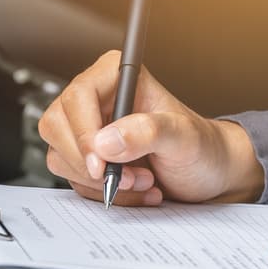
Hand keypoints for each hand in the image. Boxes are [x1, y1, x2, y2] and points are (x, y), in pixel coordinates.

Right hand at [38, 51, 264, 205]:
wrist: (210, 175)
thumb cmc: (203, 147)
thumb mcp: (185, 137)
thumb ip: (149, 132)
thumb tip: (105, 141)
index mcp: (116, 76)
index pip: (78, 97)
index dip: (84, 134)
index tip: (102, 165)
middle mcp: (97, 99)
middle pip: (57, 126)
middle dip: (90, 162)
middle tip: (127, 177)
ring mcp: (89, 129)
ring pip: (61, 156)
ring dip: (100, 181)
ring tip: (141, 181)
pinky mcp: (88, 157)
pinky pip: (73, 178)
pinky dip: (102, 192)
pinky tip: (134, 188)